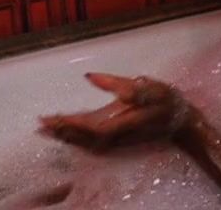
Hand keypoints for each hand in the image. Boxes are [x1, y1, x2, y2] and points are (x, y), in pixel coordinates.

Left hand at [38, 72, 190, 150]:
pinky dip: (75, 139)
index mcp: (124, 121)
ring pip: (85, 142)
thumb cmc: (165, 99)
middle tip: (40, 123)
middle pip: (83, 138)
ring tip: (45, 128)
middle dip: (62, 131)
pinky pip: (91, 142)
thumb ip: (119, 83)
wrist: (180, 120)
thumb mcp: (148, 86)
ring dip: (65, 136)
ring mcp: (117, 139)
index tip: (52, 117)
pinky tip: (64, 134)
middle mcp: (117, 135)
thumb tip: (90, 76)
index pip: (91, 126)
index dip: (70, 123)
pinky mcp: (116, 138)